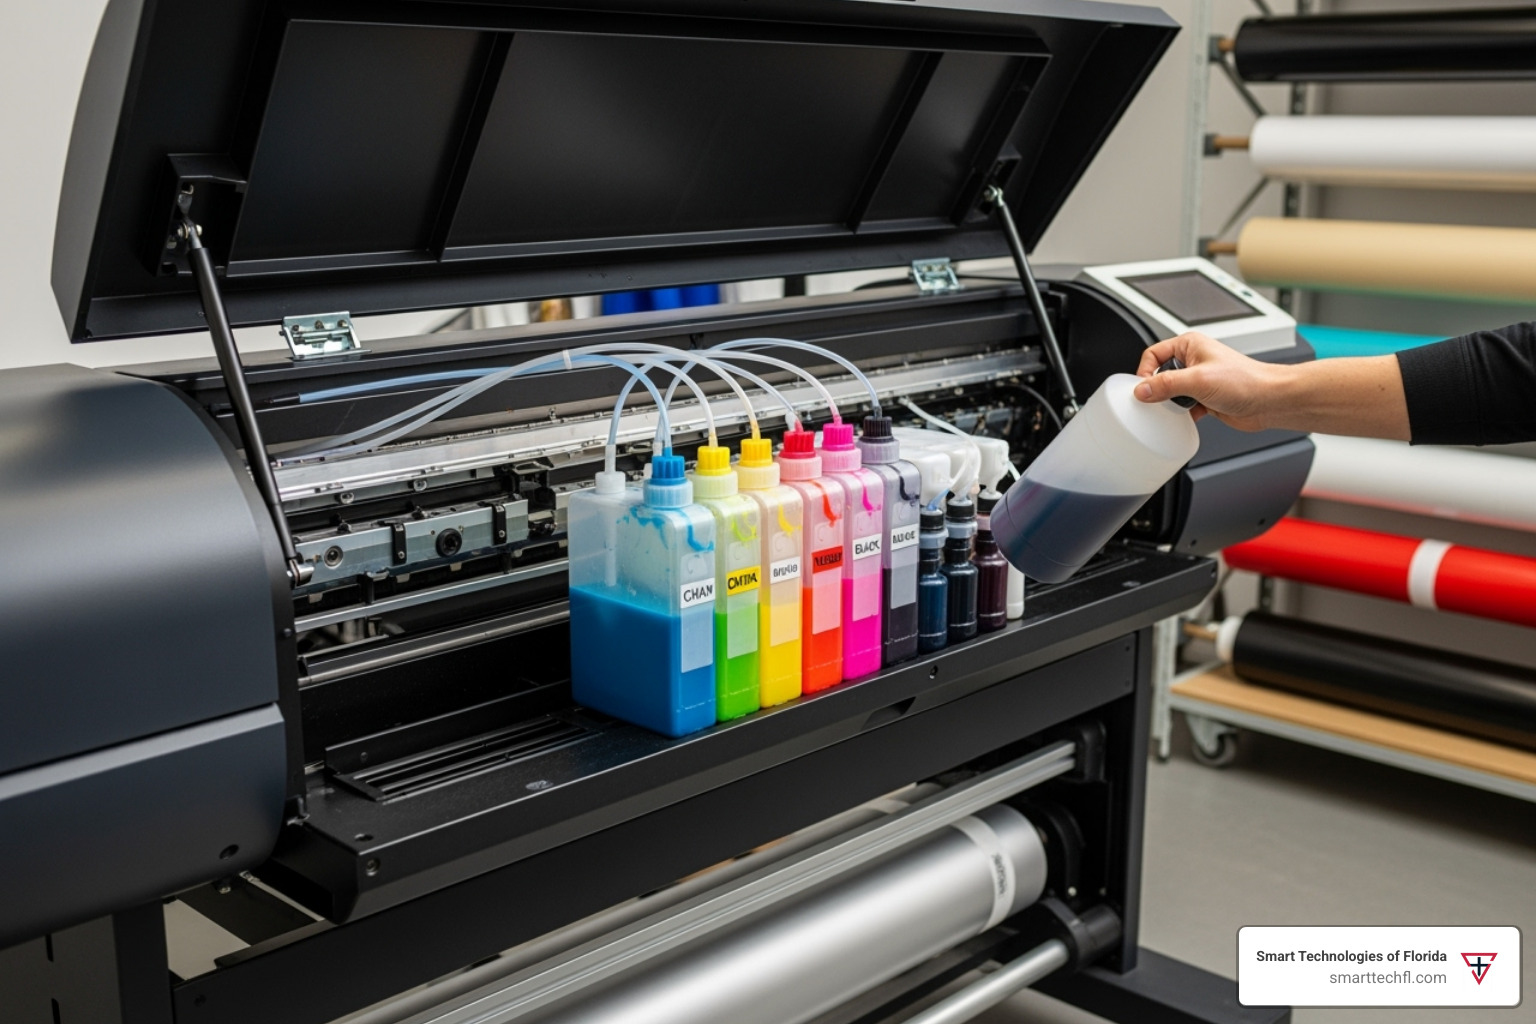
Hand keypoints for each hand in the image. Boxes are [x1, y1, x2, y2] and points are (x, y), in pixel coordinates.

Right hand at [1133, 332, 1283, 431]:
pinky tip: (1186, 418)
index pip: (1153, 354)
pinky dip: (1181, 415)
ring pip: (1170, 393)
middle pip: (1159, 375)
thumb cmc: (1246, 381)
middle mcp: (1193, 360)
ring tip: (1175, 409)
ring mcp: (1199, 380)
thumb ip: (1166, 384)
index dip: (1145, 372)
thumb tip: (1141, 390)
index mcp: (1190, 345)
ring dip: (1170, 404)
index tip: (1143, 389)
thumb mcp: (1198, 380)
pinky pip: (1182, 407)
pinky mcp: (1204, 398)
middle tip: (1156, 401)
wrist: (1269, 401)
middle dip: (1157, 390)